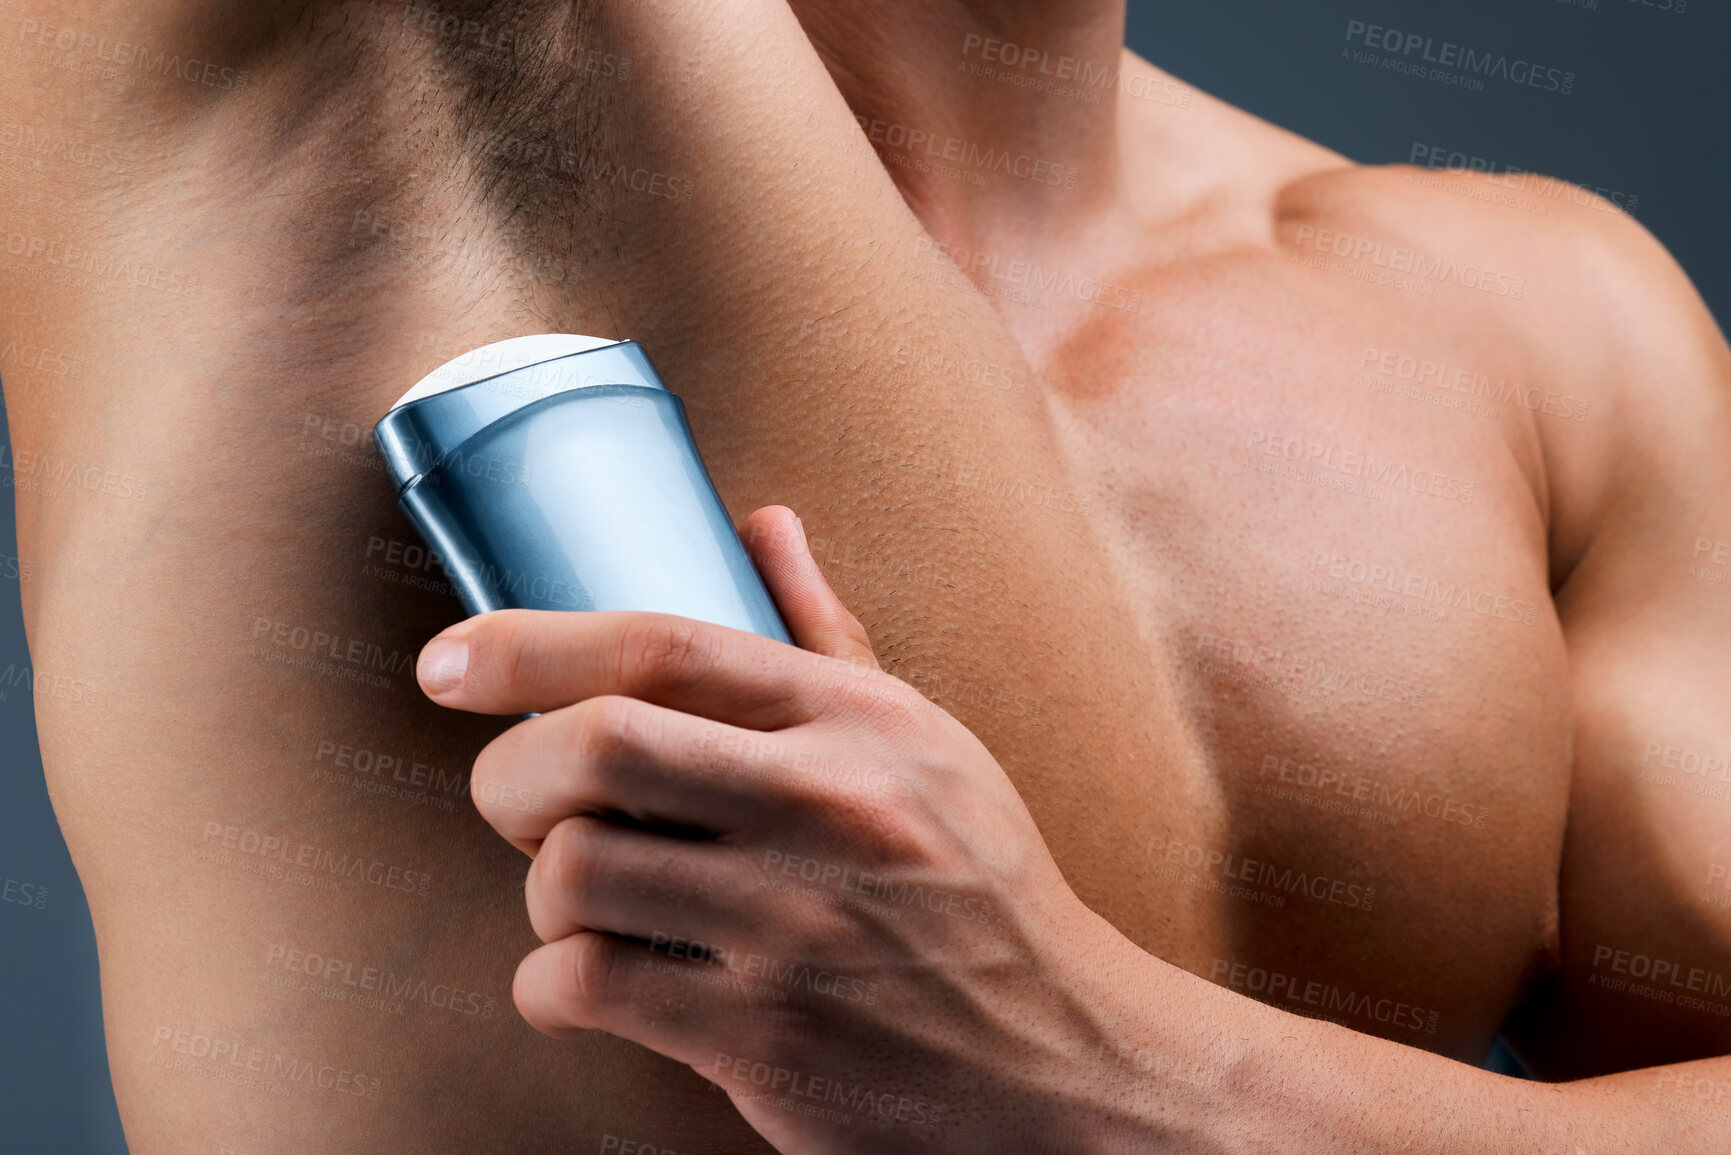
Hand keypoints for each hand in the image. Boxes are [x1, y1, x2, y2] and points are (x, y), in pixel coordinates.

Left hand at [416, 507, 1149, 1153]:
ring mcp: (794, 930)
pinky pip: (586, 987)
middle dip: (510, 771)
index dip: (530, 641)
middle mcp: (827, 810)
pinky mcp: (764, 1039)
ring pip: (571, 875)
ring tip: (581, 897)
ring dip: (541, 887)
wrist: (1062, 1060)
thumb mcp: (927, 743)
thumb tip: (762, 524)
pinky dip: (552, 983)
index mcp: (859, 722)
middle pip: (593, 747)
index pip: (665, 645)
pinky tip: (593, 981)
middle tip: (517, 796)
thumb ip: (830, 635)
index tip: (449, 660)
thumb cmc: (981, 889)